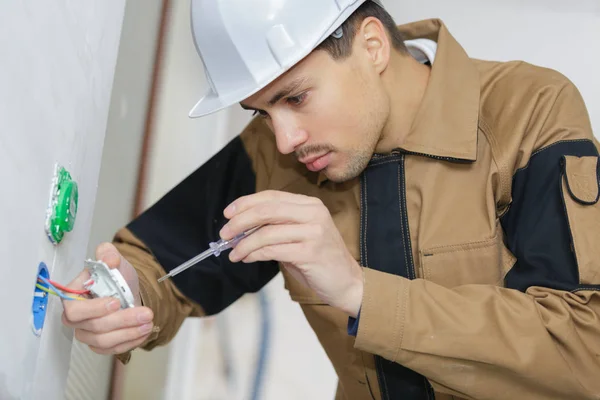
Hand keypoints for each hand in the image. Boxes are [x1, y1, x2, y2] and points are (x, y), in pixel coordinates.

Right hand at [61, 243, 154, 354]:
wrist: (126, 291)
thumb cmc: (114, 277)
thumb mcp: (113, 259)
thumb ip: (108, 254)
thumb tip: (110, 260)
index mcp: (73, 297)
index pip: (75, 310)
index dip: (94, 309)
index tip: (116, 302)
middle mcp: (75, 319)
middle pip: (94, 328)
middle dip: (122, 321)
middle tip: (146, 313)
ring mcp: (86, 334)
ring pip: (104, 341)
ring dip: (129, 333)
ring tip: (148, 322)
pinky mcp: (99, 345)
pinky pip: (112, 350)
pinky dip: (130, 342)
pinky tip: (144, 332)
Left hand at [220, 190, 362, 316]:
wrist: (346, 282)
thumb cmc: (319, 259)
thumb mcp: (298, 235)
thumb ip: (276, 226)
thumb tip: (241, 227)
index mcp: (310, 205)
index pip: (271, 197)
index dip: (246, 203)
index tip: (228, 213)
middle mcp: (313, 214)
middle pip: (266, 210)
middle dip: (240, 221)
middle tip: (225, 233)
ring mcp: (313, 232)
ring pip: (266, 232)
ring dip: (244, 244)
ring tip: (234, 253)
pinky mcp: (310, 252)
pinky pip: (273, 250)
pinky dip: (254, 254)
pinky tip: (246, 258)